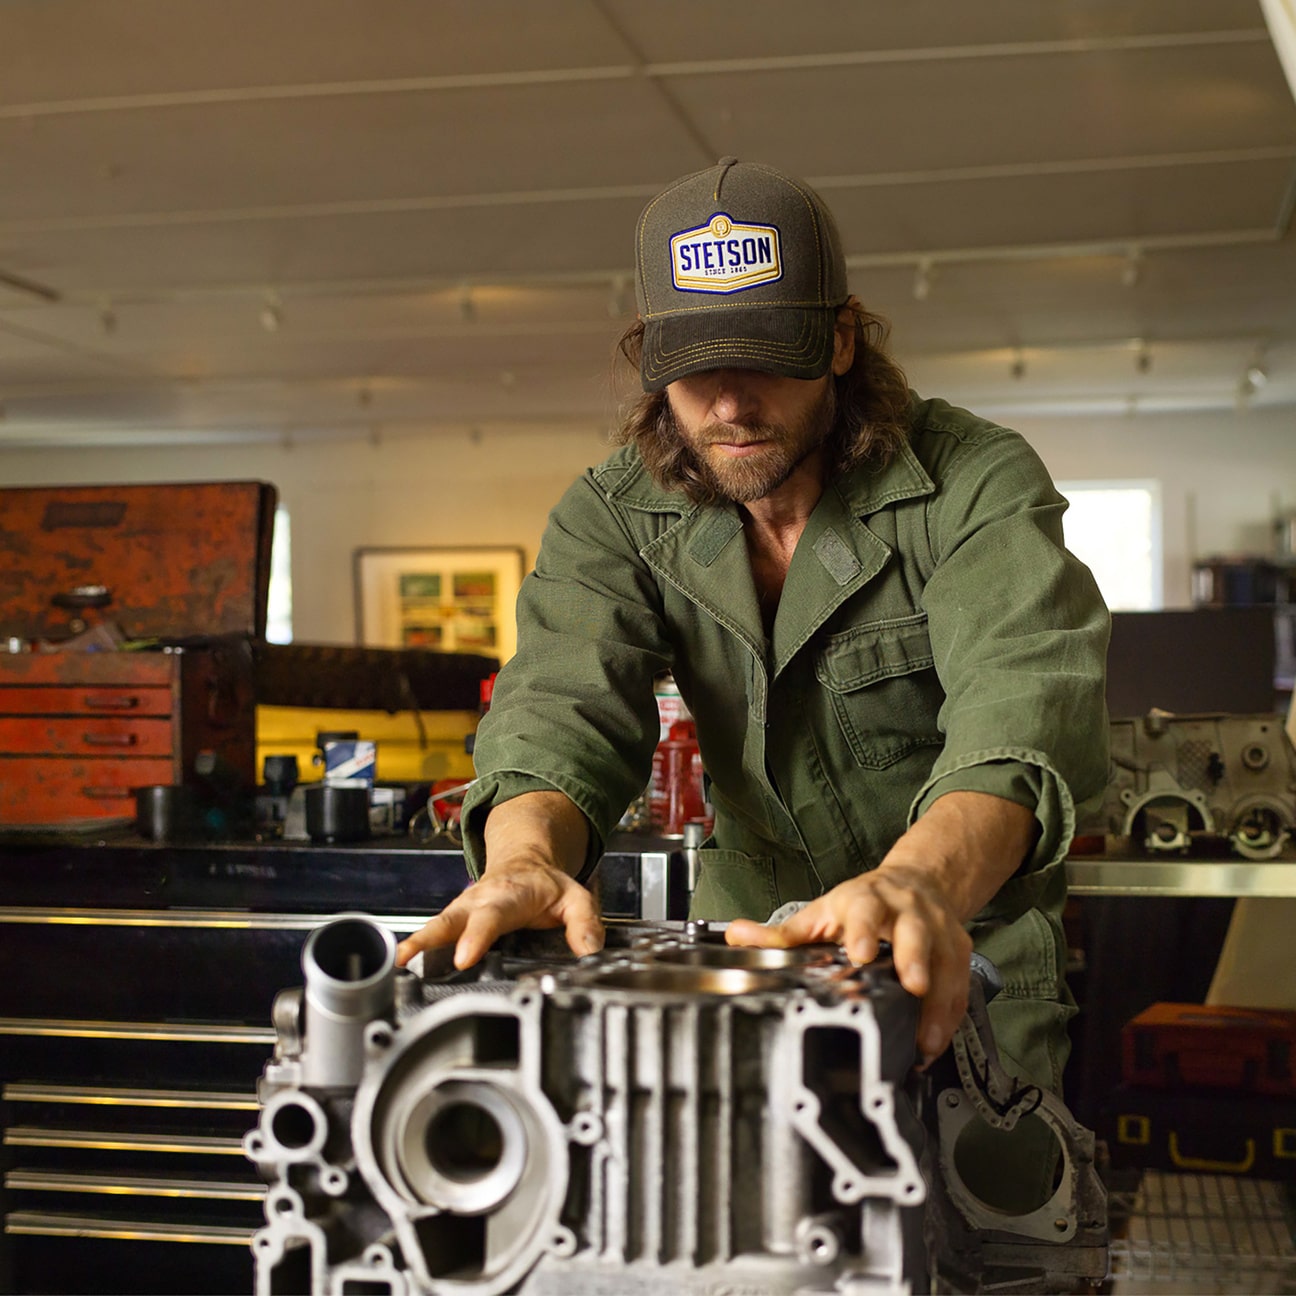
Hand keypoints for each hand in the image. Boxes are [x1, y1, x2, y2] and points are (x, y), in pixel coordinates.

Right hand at [395, 859, 604, 969]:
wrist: (526, 862)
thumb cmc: (546, 885)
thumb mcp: (576, 897)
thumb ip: (584, 922)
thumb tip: (589, 950)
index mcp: (510, 894)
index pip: (492, 917)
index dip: (477, 936)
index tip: (465, 957)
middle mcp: (480, 900)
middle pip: (452, 917)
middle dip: (432, 936)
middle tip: (410, 956)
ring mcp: (464, 909)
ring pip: (437, 923)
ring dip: (417, 941)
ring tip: (398, 961)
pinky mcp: (455, 919)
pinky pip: (434, 931)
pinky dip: (416, 945)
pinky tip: (400, 964)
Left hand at [725, 791, 1035, 1064]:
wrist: (918, 883)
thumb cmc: (863, 904)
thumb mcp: (822, 913)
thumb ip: (783, 933)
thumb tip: (737, 937)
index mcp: (867, 900)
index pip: (863, 910)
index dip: (861, 930)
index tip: (857, 952)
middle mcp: (907, 912)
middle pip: (914, 932)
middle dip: (915, 959)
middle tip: (912, 986)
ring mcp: (937, 930)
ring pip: (944, 962)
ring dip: (939, 1000)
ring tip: (928, 1037)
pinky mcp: (958, 952)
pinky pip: (959, 985)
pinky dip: (950, 1015)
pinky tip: (936, 1041)